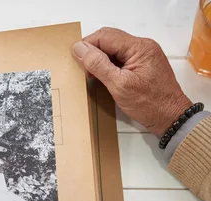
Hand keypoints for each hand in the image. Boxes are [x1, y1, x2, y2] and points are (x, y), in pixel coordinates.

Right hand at [72, 27, 192, 136]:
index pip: (105, 36)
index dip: (87, 46)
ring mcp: (143, 54)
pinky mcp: (142, 63)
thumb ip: (98, 65)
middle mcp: (142, 46)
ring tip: (94, 75)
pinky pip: (120, 56)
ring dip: (99, 59)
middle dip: (92, 51)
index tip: (77, 61)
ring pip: (113, 48)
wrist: (171, 117)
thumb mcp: (119, 86)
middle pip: (109, 39)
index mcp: (139, 47)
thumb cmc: (149, 104)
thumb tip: (80, 49)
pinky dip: (108, 64)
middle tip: (84, 69)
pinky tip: (104, 77)